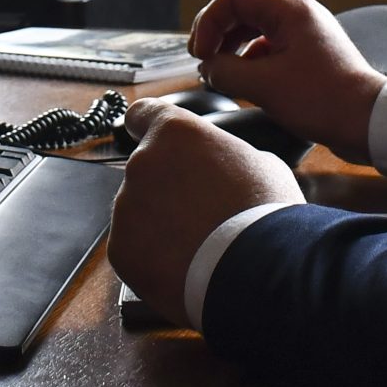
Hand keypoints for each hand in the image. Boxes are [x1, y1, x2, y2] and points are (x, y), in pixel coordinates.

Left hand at [107, 98, 301, 324]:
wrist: (259, 271)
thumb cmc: (265, 213)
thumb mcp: (260, 164)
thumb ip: (226, 156)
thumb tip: (223, 167)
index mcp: (175, 133)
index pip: (142, 114)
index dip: (146, 125)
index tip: (149, 136)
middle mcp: (142, 163)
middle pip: (146, 171)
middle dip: (166, 188)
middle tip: (200, 212)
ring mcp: (126, 208)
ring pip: (138, 212)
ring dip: (160, 224)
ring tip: (198, 245)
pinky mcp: (121, 249)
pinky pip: (133, 249)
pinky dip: (153, 257)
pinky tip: (184, 266)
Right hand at [189, 0, 386, 162]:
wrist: (370, 122)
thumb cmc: (324, 100)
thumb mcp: (265, 87)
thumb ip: (226, 72)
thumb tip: (208, 68)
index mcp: (291, 11)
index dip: (209, 22)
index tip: (199, 53)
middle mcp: (299, 16)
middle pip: (244, 11)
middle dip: (218, 34)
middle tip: (203, 61)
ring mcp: (305, 36)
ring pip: (255, 31)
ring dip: (232, 49)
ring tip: (219, 74)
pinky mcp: (309, 57)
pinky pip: (270, 50)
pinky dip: (251, 63)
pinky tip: (244, 85)